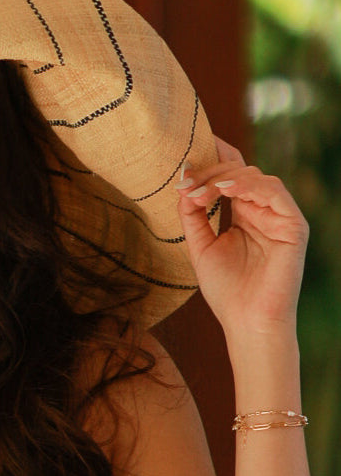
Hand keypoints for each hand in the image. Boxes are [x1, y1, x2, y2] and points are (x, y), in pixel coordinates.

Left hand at [176, 136, 308, 337]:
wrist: (246, 322)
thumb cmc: (226, 290)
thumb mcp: (200, 246)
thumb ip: (192, 215)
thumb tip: (182, 183)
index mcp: (243, 213)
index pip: (230, 175)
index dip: (212, 157)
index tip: (183, 153)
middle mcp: (263, 211)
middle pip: (239, 171)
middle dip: (208, 173)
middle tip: (184, 184)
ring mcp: (279, 216)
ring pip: (255, 176)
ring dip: (223, 179)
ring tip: (198, 193)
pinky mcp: (293, 226)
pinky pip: (275, 192)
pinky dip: (249, 185)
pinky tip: (226, 190)